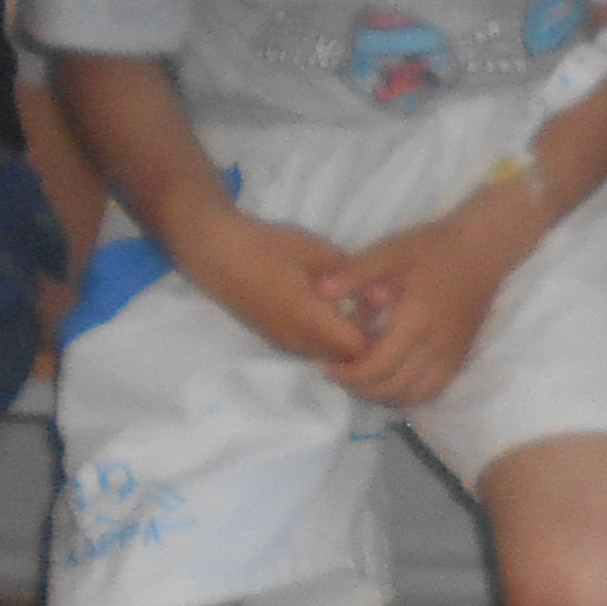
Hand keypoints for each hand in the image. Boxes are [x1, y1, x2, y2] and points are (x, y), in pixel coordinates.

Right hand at [190, 209, 377, 372]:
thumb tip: (387, 296)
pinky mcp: (274, 338)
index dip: (381, 336)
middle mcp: (296, 341)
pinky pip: (311, 349)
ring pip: (328, 356)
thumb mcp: (317, 251)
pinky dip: (329, 337)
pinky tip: (334, 310)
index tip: (392, 312)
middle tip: (379, 310)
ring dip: (346, 341)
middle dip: (367, 341)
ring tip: (358, 307)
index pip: (359, 350)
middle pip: (346, 359)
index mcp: (309, 320)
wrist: (214, 251)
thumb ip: (353, 276)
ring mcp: (282, 343)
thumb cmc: (266, 246)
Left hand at [325, 194, 524, 408]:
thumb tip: (319, 291)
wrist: (480, 251)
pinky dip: (408, 393)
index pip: (379, 367)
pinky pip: (433, 390)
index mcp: (416, 321)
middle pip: (394, 388)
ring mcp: (451, 355)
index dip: (350, 375)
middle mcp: (436, 346)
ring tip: (364, 378)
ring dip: (385, 394)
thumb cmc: (431, 249)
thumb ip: (355, 273)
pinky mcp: (460, 358)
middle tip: (341, 374)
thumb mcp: (389, 252)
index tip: (330, 366)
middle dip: (362, 388)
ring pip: (414, 395)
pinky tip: (393, 377)